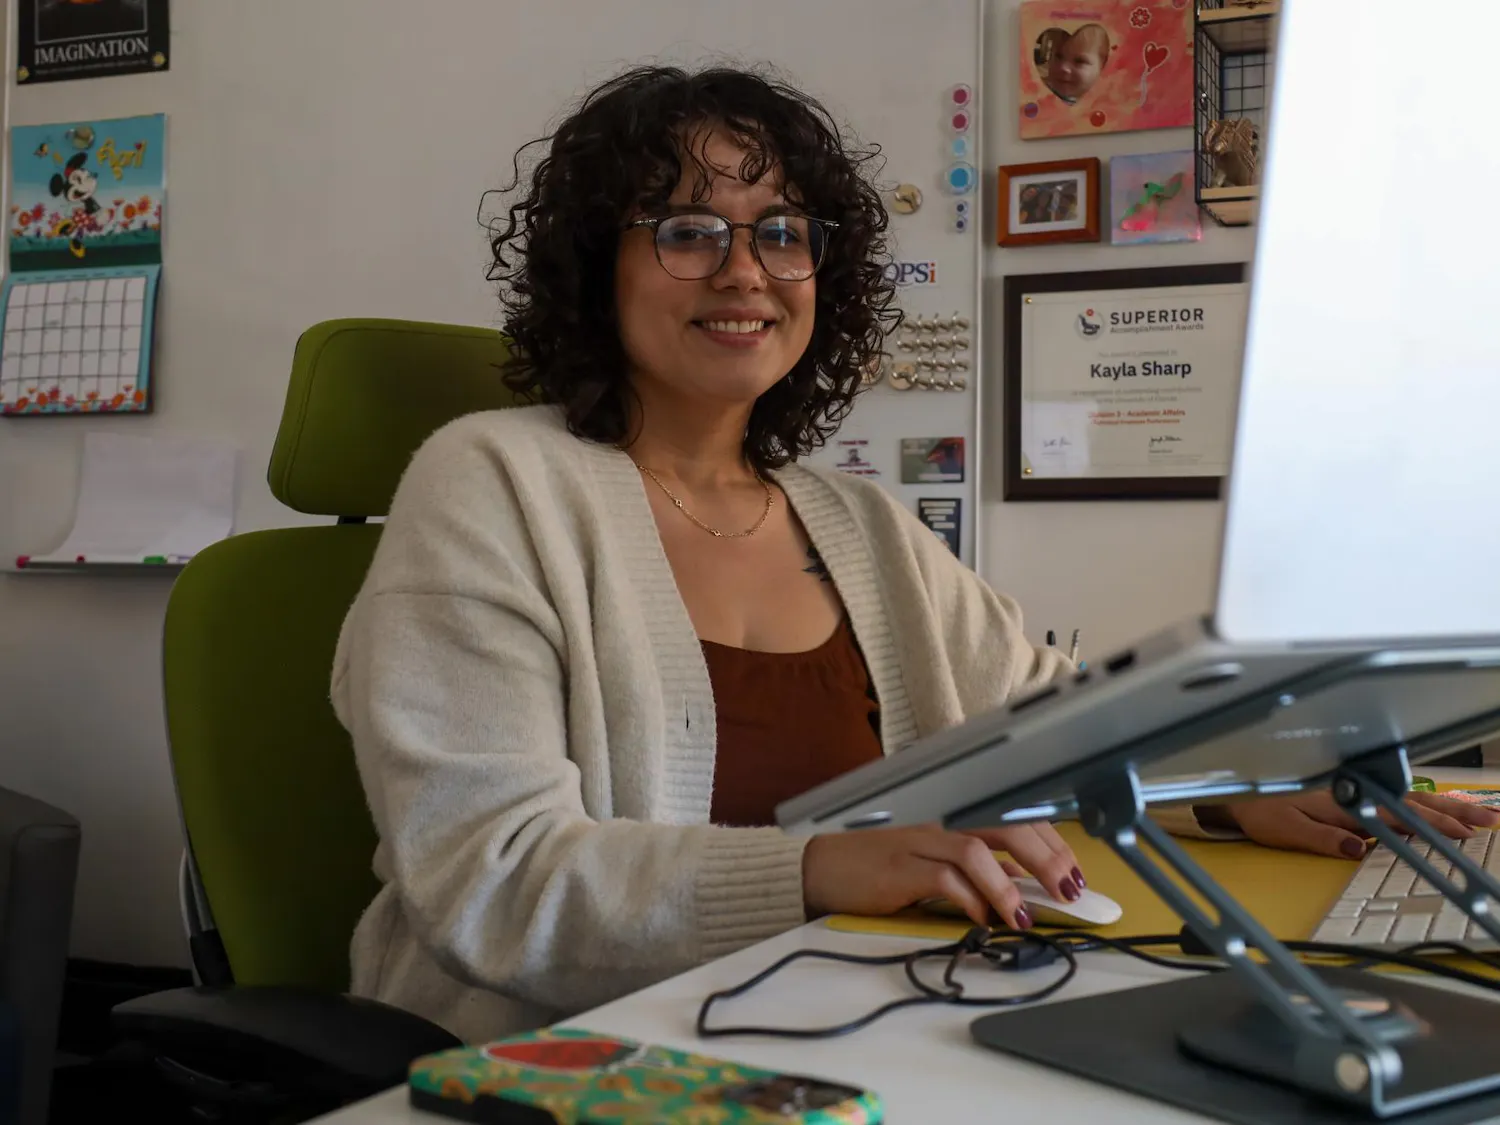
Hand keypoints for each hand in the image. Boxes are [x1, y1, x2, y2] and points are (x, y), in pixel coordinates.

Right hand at [801, 822, 1085, 929]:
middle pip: (1006, 826)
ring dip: (1008, 885)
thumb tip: (1023, 885)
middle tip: (1068, 890)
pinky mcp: (899, 868)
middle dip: (1045, 857)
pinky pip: (942, 878)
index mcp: (955, 820)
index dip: (1052, 842)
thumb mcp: (935, 863)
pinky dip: (969, 898)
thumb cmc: (882, 867)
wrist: (824, 867)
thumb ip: (975, 869)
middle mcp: (942, 823)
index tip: (1075, 872)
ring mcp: (920, 842)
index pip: (1015, 819)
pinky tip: (982, 919)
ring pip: (976, 849)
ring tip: (1026, 916)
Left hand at [1223, 789, 1499, 858]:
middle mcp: (1356, 791)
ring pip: (1410, 797)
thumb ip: (1323, 838)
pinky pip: (1397, 795)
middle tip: (1492, 821)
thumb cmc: (1259, 809)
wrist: (1235, 790)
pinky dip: (1423, 802)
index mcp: (1345, 801)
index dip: (1435, 824)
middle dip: (1455, 812)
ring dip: (1446, 806)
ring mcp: (1356, 789)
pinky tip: (1440, 808)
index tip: (1469, 832)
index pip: (1399, 816)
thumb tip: (1361, 849)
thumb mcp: (1286, 829)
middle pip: (1414, 803)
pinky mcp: (1352, 790)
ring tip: (1480, 814)